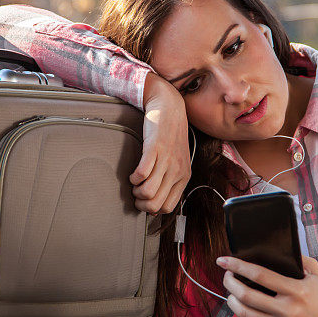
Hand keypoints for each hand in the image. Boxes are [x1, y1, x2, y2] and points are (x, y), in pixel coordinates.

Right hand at [130, 73, 190, 213]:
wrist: (170, 108)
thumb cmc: (171, 135)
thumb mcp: (177, 161)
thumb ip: (170, 180)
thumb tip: (154, 204)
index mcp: (183, 176)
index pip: (168, 207)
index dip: (152, 208)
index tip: (145, 200)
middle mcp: (177, 171)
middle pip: (155, 204)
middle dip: (141, 203)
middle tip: (136, 193)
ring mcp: (167, 160)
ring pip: (148, 193)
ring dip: (136, 191)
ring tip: (134, 183)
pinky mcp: (155, 149)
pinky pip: (142, 174)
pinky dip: (133, 178)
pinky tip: (133, 173)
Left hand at [216, 256, 317, 316]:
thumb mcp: (316, 274)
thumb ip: (298, 259)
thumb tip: (277, 248)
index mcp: (296, 290)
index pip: (260, 275)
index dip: (237, 266)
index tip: (223, 260)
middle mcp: (288, 310)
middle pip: (246, 296)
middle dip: (229, 282)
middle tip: (227, 275)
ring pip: (244, 314)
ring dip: (231, 300)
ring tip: (231, 292)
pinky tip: (241, 309)